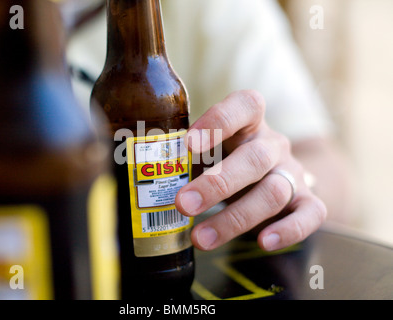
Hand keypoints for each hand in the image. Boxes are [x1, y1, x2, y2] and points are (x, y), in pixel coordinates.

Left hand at [175, 90, 326, 250]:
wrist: (271, 176)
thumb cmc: (227, 160)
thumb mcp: (208, 151)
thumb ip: (184, 156)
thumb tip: (140, 170)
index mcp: (249, 123)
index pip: (245, 106)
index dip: (219, 121)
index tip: (188, 143)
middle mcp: (273, 145)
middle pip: (255, 158)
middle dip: (217, 184)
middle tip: (182, 204)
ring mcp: (292, 173)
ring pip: (274, 192)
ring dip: (235, 218)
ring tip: (200, 238)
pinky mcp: (306, 201)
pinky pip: (310, 214)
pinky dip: (289, 230)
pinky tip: (264, 242)